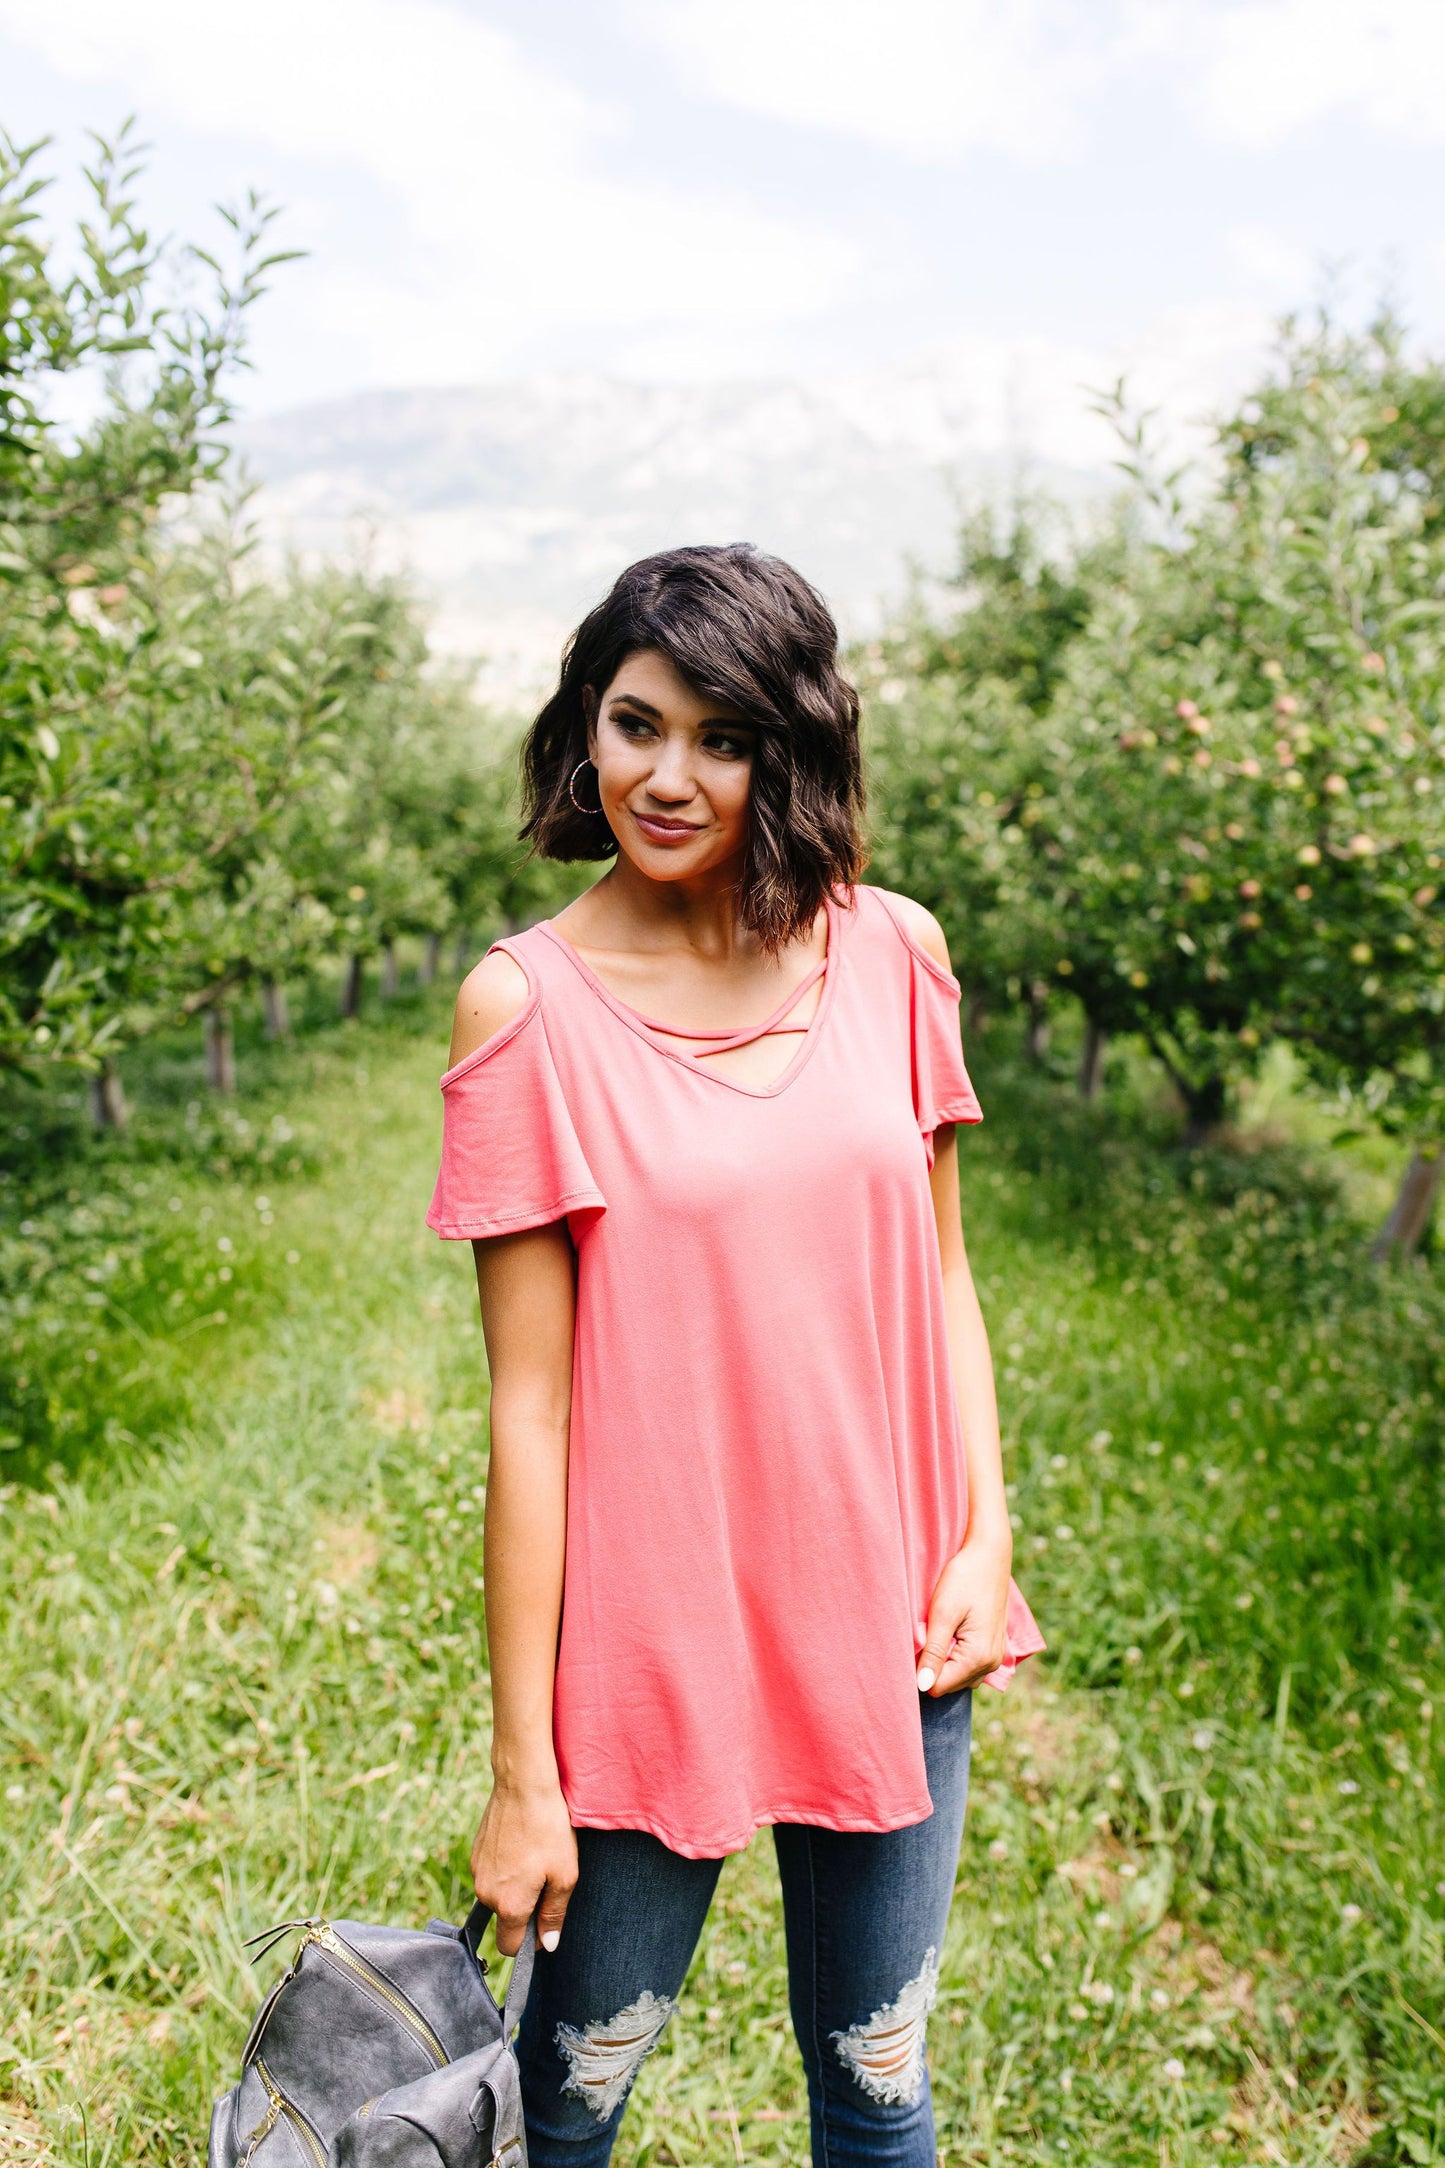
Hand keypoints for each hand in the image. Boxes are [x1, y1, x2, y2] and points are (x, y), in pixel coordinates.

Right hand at [470, 1775, 577, 1955]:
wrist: (522, 1785)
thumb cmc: (548, 1829)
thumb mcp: (564, 1874)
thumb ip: (554, 1914)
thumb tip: (548, 1945)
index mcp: (509, 1905)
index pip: (509, 1947)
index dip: (529, 1942)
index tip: (543, 1923)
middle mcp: (486, 1894)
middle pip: (505, 1918)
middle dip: (524, 1909)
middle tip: (546, 1879)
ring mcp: (477, 1872)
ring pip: (498, 1894)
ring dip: (514, 1887)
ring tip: (535, 1856)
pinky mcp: (475, 1853)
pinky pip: (491, 1873)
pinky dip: (505, 1868)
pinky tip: (522, 1844)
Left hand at [916, 1537, 1011, 1695]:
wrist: (990, 1554)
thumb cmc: (964, 1579)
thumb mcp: (942, 1613)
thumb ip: (933, 1652)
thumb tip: (923, 1686)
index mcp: (978, 1658)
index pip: (937, 1686)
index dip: (920, 1669)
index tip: (917, 1642)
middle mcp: (990, 1663)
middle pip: (948, 1684)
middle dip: (932, 1664)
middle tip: (929, 1630)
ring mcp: (994, 1656)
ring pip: (957, 1675)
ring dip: (943, 1658)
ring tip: (941, 1628)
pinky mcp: (993, 1647)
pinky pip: (967, 1664)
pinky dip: (955, 1653)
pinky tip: (952, 1628)